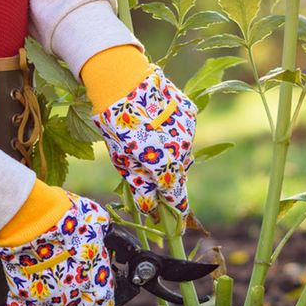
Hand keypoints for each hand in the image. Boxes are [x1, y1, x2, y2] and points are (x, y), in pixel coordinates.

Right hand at [0, 193, 115, 305]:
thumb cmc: (68, 218)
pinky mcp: (24, 300)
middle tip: (68, 294)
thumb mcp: (96, 221)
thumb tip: (101, 227)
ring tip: (46, 298)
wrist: (35, 220)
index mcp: (99, 287)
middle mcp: (76, 302)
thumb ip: (101, 231)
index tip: (93, 296)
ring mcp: (49, 304)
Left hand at [92, 65, 196, 216]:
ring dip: (170, 155)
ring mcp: (189, 129)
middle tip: (153, 175)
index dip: (177, 213)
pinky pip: (184, 133)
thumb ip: (139, 185)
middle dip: (168, 180)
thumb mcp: (121, 158)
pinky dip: (173, 135)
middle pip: (179, 174)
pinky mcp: (190, 111)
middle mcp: (183, 149)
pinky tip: (155, 125)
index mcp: (164, 164)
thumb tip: (150, 208)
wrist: (122, 77)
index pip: (176, 197)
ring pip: (182, 152)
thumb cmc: (115, 121)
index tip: (179, 228)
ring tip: (148, 142)